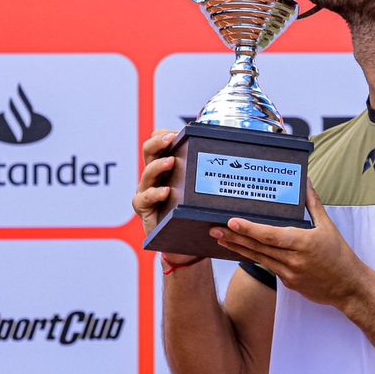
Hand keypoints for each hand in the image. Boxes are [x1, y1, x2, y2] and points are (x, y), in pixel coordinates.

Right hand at [133, 129, 199, 267]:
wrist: (182, 241)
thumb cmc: (191, 211)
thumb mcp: (199, 188)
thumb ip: (208, 172)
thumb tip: (230, 151)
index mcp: (166, 166)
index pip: (159, 142)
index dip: (165, 135)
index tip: (179, 132)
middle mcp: (153, 176)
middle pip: (148, 151)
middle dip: (158, 142)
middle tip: (171, 139)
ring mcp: (147, 191)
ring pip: (147, 173)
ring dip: (158, 166)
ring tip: (171, 162)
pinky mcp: (144, 208)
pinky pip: (145, 198)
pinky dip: (155, 193)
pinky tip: (165, 192)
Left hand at [211, 183, 374, 310]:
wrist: (348, 287)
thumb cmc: (340, 254)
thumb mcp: (328, 226)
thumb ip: (313, 203)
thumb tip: (305, 180)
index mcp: (303, 243)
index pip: (271, 235)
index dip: (249, 229)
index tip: (232, 222)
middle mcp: (293, 260)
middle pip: (258, 247)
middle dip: (235, 238)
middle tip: (214, 229)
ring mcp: (289, 274)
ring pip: (258, 258)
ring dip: (238, 248)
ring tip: (220, 238)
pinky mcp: (288, 283)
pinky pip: (267, 266)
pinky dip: (253, 257)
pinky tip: (240, 249)